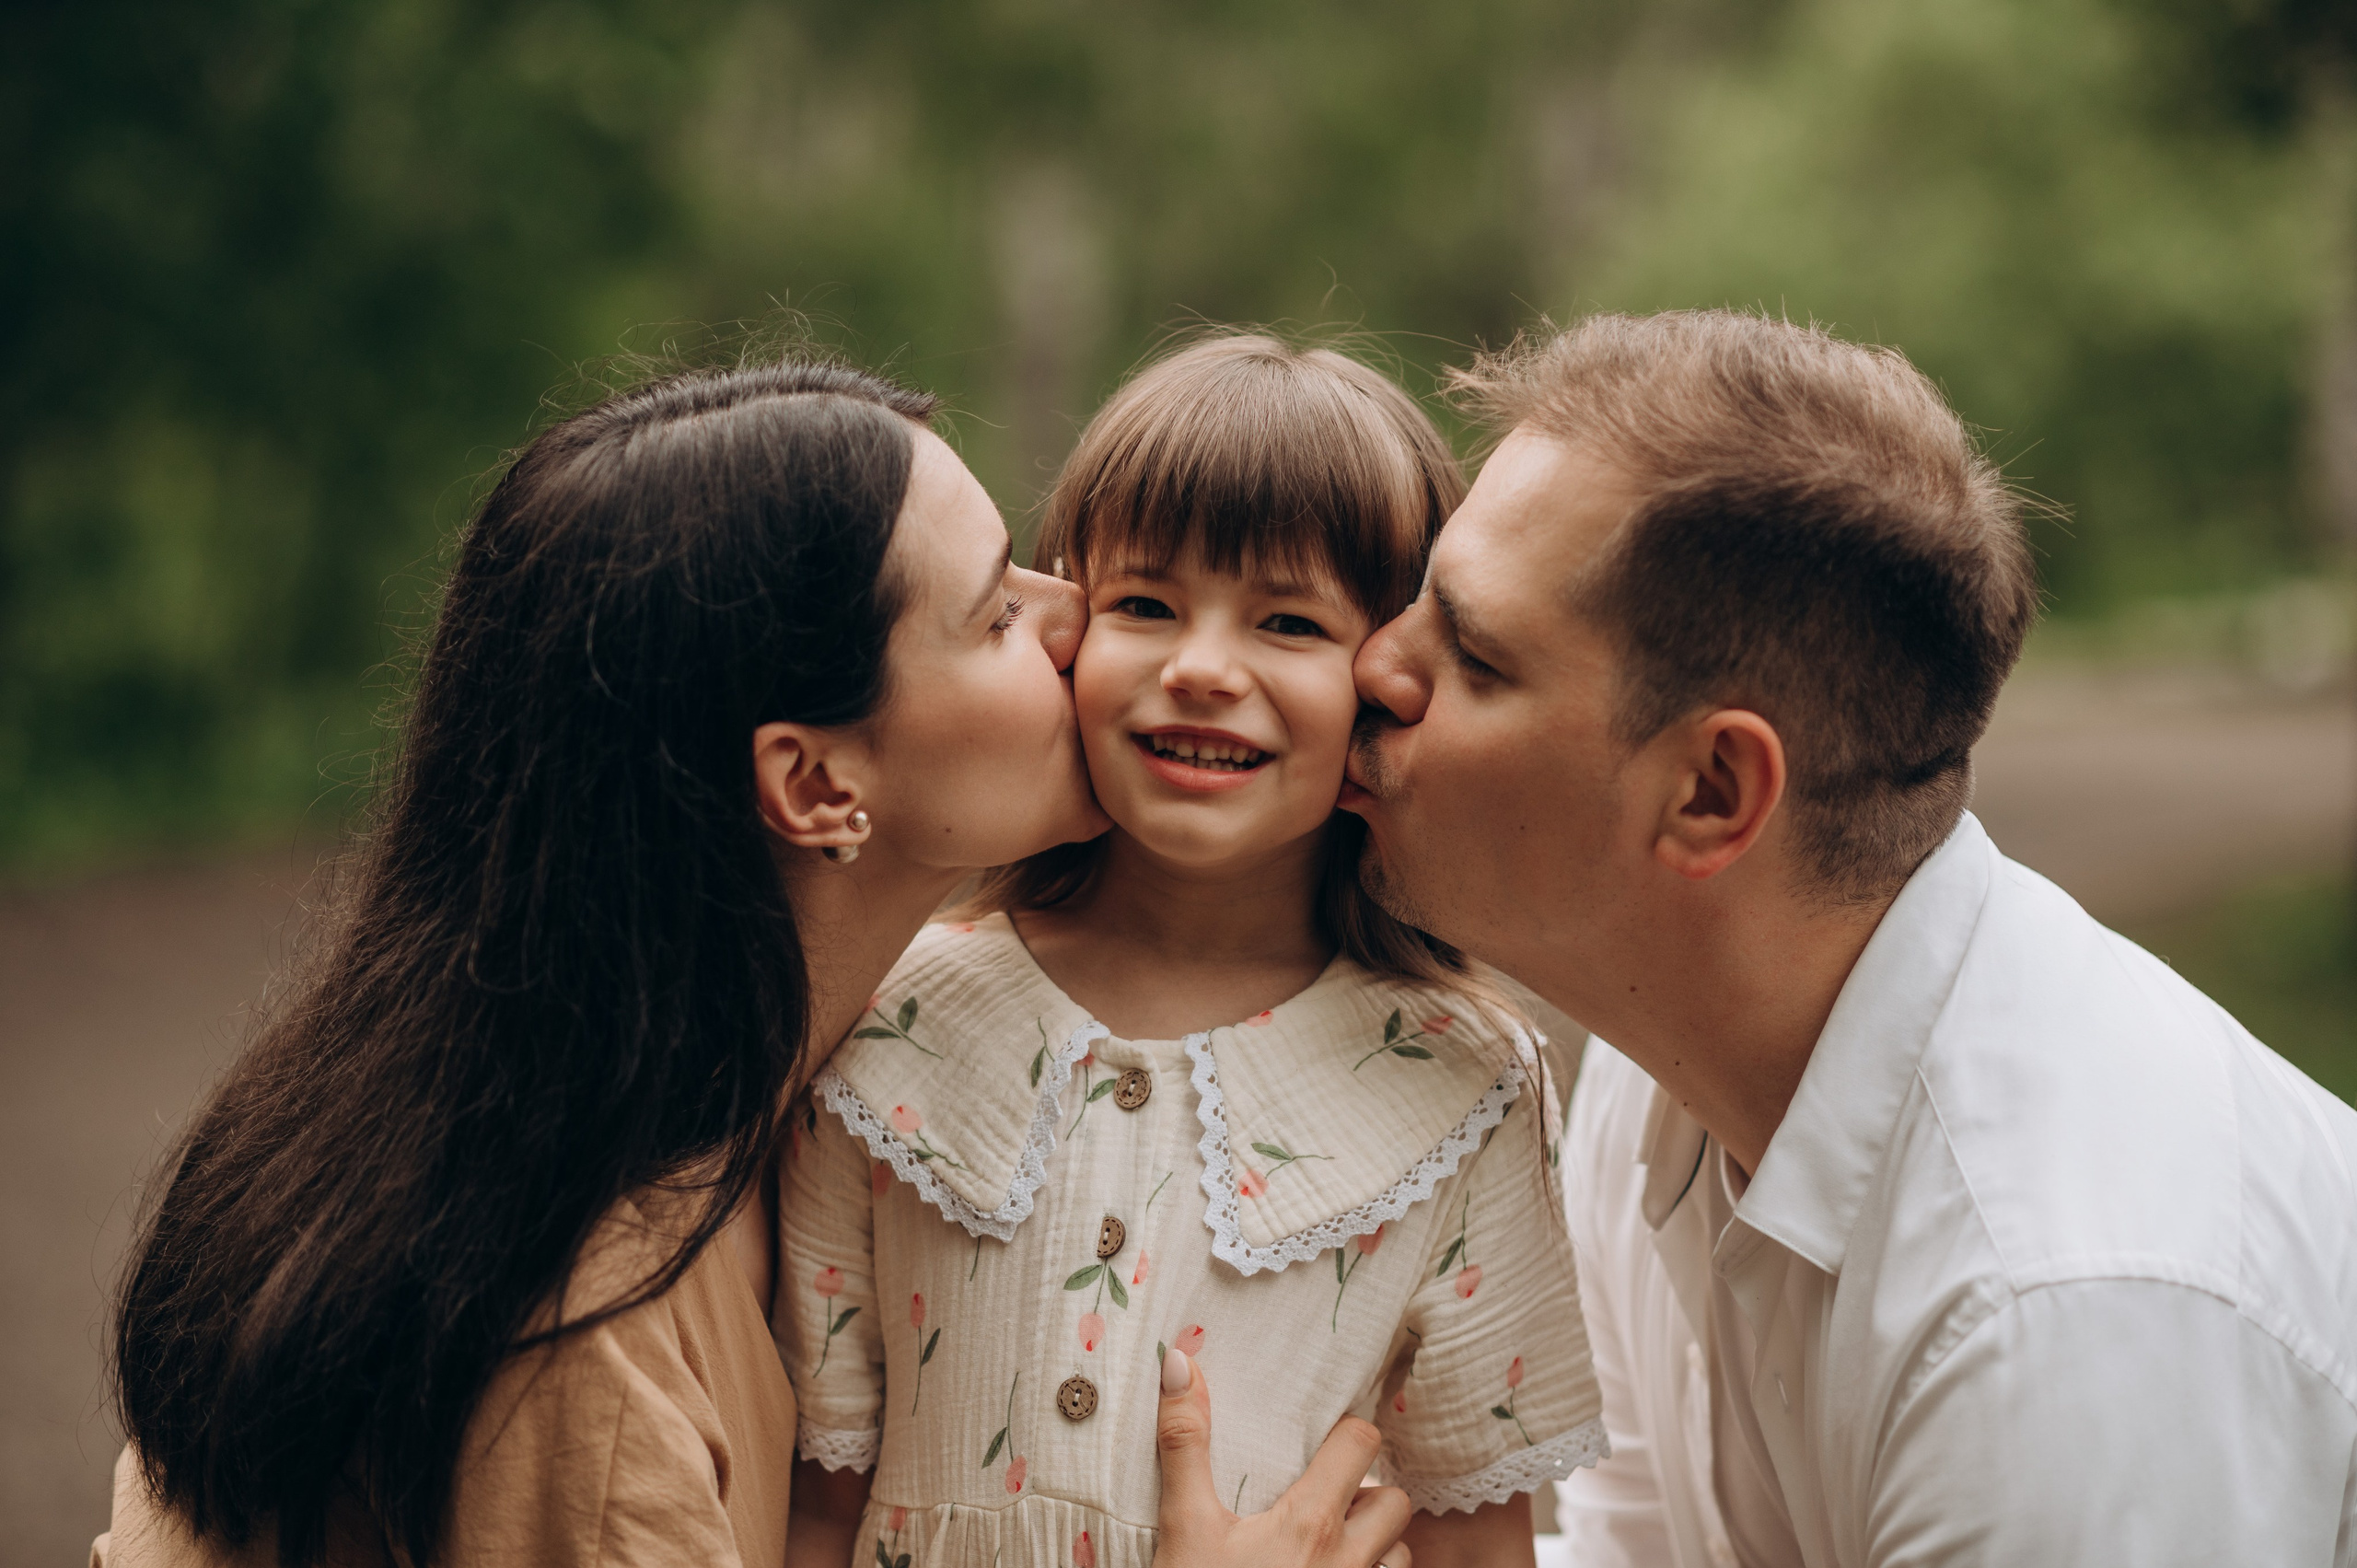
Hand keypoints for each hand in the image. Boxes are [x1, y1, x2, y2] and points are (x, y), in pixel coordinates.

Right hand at [1152, 1346, 1413, 1567]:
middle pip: (1395, 1500)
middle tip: (1327, 1497)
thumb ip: (1185, 1444)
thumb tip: (1181, 1361)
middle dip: (1369, 1492)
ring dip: (1375, 1544)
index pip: (1362, 1443)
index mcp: (1312, 1521)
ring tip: (1331, 1545)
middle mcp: (1348, 1560)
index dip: (1348, 1432)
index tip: (1323, 1439)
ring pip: (1397, 1555)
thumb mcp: (1183, 1526)